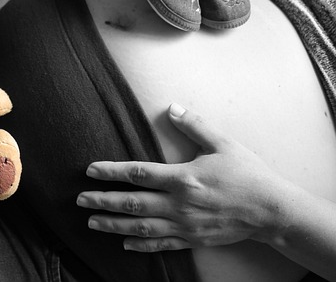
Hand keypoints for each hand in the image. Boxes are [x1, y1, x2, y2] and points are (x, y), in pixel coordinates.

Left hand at [76, 103, 283, 251]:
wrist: (272, 210)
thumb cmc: (247, 174)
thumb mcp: (222, 143)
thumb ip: (194, 125)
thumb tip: (172, 107)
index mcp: (183, 178)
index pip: (138, 174)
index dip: (111, 171)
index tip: (91, 170)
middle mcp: (179, 204)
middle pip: (132, 203)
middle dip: (103, 201)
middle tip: (80, 199)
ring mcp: (185, 225)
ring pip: (141, 227)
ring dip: (113, 224)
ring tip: (92, 222)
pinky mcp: (193, 239)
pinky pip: (161, 244)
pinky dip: (141, 245)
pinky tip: (124, 243)